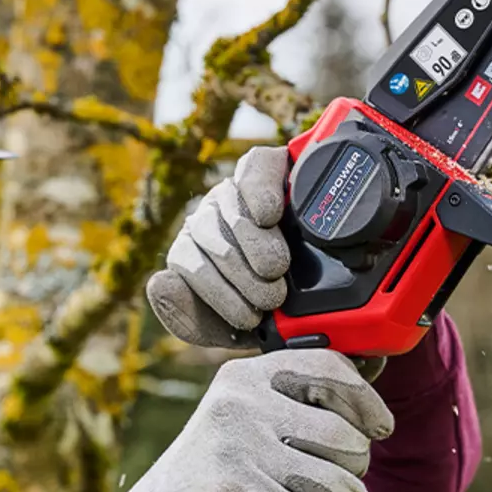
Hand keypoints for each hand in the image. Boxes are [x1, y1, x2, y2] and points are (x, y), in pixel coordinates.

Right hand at [75, 349, 393, 491]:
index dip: (367, 402)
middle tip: (332, 481)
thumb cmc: (218, 466)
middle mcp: (242, 405)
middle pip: (347, 438)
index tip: (379, 426)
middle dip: (352, 469)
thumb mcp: (246, 414)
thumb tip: (375, 366)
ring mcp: (239, 450)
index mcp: (247, 376)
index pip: (330, 368)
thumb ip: (299, 396)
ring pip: (342, 484)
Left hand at [146, 146, 290, 347]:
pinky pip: (251, 171)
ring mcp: (233, 191)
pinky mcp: (263, 165)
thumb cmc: (276, 306)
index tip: (251, 320)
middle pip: (207, 237)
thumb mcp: (232, 326)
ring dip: (256, 247)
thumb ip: (188, 317)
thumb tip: (158, 283)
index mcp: (195, 252)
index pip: (185, 262)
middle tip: (272, 299)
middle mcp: (209, 218)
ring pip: (228, 210)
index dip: (217, 294)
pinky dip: (259, 194)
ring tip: (277, 270)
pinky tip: (269, 215)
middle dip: (241, 278)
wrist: (333, 279)